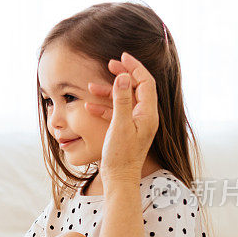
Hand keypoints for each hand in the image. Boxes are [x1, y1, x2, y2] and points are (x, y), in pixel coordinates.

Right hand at [84, 52, 159, 180]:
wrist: (119, 180)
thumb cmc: (121, 156)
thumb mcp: (120, 125)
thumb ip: (122, 99)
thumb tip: (123, 76)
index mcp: (148, 114)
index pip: (146, 82)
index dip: (134, 67)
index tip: (121, 57)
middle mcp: (145, 117)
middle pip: (137, 88)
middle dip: (123, 75)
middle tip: (109, 64)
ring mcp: (136, 124)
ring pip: (124, 100)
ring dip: (109, 91)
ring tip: (91, 86)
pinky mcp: (126, 131)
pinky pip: (117, 113)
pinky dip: (105, 107)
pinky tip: (89, 106)